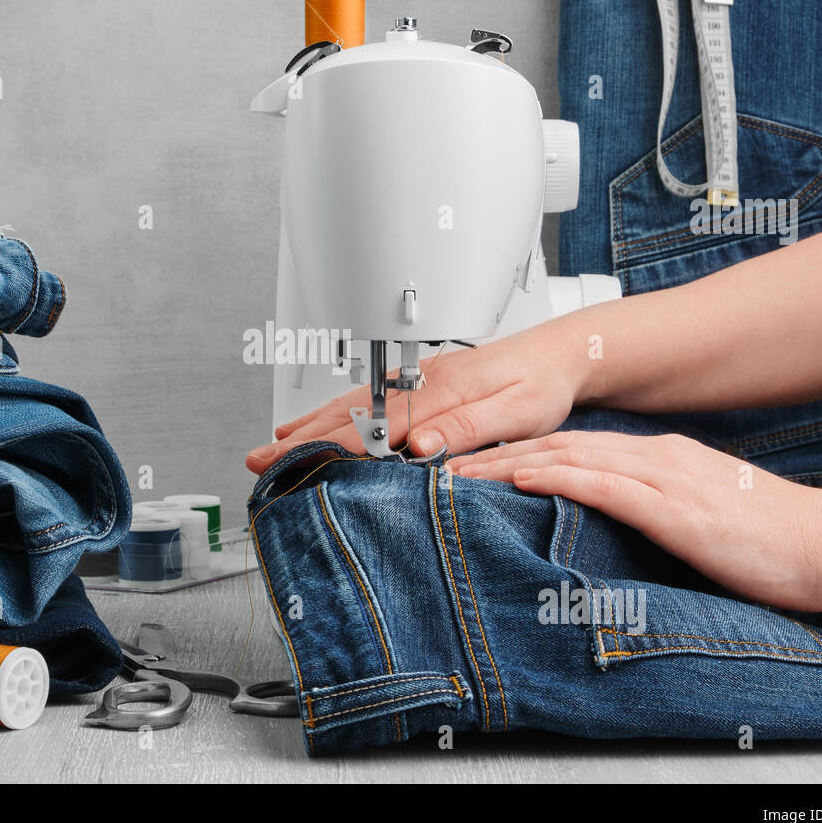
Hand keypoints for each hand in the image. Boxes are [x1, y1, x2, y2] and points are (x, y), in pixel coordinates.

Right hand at [246, 327, 586, 473]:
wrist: (560, 355)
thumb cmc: (542, 386)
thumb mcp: (517, 413)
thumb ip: (467, 429)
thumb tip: (420, 446)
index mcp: (439, 391)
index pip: (374, 427)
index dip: (332, 449)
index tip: (298, 466)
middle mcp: (418, 382)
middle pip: (348, 414)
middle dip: (302, 440)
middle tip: (261, 461)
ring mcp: (413, 381)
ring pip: (350, 404)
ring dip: (309, 426)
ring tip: (273, 445)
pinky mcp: (416, 384)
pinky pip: (364, 401)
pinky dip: (331, 414)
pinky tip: (314, 423)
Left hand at [448, 430, 821, 611]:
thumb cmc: (771, 537)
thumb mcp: (699, 515)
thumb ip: (655, 508)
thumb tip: (610, 519)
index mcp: (662, 458)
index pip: (577, 445)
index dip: (523, 448)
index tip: (480, 460)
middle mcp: (657, 457)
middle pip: (561, 443)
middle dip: (500, 450)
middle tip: (449, 461)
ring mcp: (665, 478)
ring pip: (570, 457)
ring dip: (511, 461)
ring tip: (463, 471)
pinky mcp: (675, 508)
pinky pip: (604, 485)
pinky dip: (557, 476)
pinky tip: (522, 476)